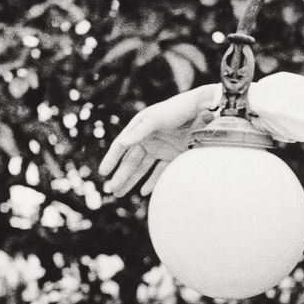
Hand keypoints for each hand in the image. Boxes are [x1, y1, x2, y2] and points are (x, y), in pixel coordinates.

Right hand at [97, 84, 222, 200]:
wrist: (200, 110)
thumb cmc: (175, 111)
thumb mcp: (156, 120)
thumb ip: (139, 132)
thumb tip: (120, 144)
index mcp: (138, 128)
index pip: (121, 147)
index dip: (111, 160)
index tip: (103, 173)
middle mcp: (147, 139)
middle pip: (130, 161)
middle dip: (121, 176)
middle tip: (112, 190)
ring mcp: (160, 148)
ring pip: (142, 168)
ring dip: (132, 181)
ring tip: (121, 193)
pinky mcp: (173, 155)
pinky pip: (159, 171)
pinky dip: (152, 181)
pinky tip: (144, 191)